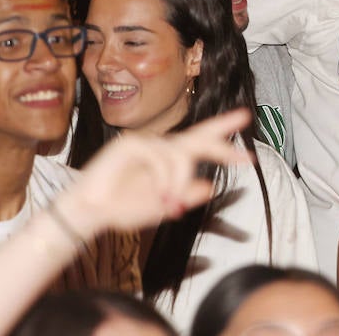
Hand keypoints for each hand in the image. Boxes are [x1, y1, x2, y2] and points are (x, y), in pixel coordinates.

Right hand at [55, 108, 252, 239]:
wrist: (90, 213)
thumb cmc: (122, 209)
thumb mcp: (162, 207)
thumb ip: (185, 196)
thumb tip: (211, 187)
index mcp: (168, 162)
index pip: (200, 146)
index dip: (224, 146)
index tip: (248, 155)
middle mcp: (160, 148)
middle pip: (197, 136)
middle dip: (222, 133)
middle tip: (244, 127)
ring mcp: (145, 143)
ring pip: (180, 156)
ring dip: (180, 182)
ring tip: (170, 204)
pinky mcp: (130, 144)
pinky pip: (160, 158)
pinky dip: (164, 179)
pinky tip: (159, 195)